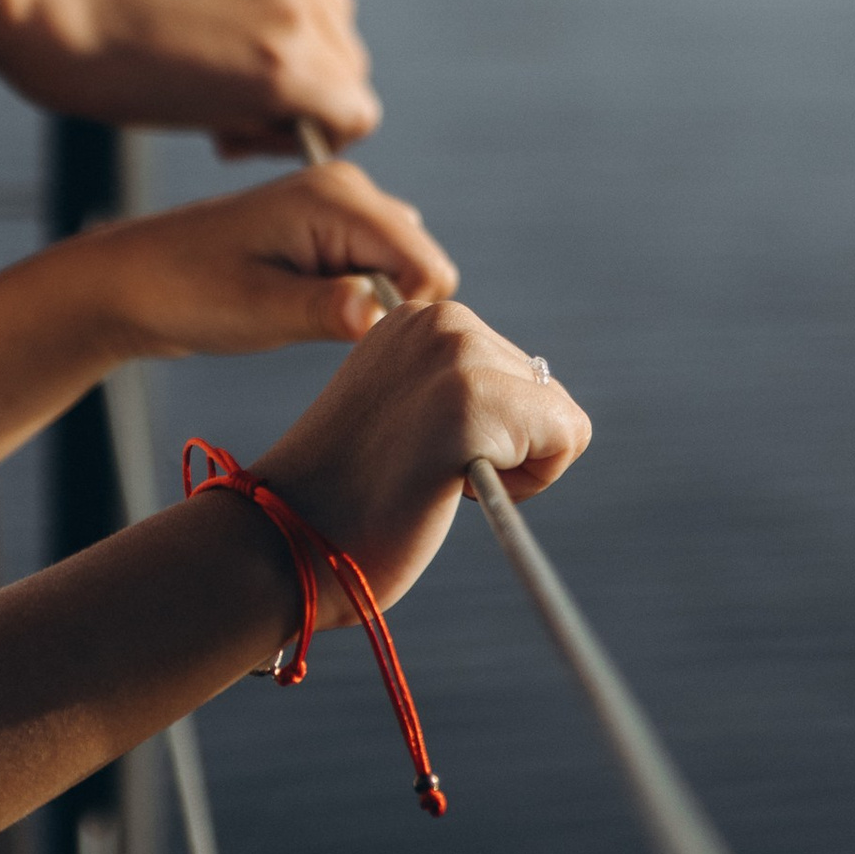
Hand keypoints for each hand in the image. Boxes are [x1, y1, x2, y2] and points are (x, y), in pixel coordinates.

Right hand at [0, 0, 378, 149]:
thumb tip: (269, 74)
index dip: (287, 48)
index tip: (232, 74)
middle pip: (340, 41)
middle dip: (297, 82)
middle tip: (225, 110)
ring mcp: (295, 6)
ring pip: (346, 81)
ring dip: (298, 109)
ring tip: (221, 121)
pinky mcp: (285, 63)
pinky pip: (346, 116)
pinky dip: (304, 136)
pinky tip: (229, 134)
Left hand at [104, 162, 453, 360]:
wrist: (133, 280)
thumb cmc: (186, 291)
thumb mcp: (257, 308)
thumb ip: (324, 309)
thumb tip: (378, 314)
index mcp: (337, 197)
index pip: (427, 266)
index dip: (404, 313)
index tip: (352, 336)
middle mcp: (348, 190)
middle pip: (424, 265)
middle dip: (392, 308)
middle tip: (324, 329)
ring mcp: (340, 207)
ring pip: (404, 270)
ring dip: (374, 305)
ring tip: (308, 316)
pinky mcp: (330, 230)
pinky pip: (378, 270)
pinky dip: (360, 299)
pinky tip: (309, 309)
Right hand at [237, 302, 590, 618]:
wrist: (288, 537)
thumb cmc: (346, 495)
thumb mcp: (401, 407)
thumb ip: (451, 384)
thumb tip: (536, 394)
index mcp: (420, 317)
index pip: (514, 373)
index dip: (486, 430)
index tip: (419, 448)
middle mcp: (441, 318)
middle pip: (543, 391)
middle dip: (508, 443)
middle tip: (427, 470)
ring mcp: (456, 355)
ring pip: (559, 417)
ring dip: (518, 465)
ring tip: (436, 478)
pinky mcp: (473, 402)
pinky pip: (567, 439)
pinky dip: (532, 481)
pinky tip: (455, 488)